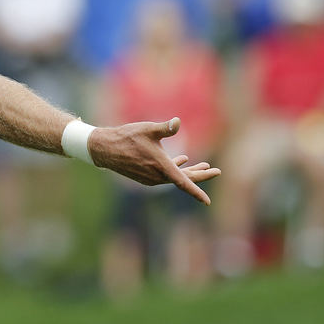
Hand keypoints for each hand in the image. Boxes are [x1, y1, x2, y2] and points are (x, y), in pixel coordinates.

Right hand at [87, 117, 220, 204]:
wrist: (106, 149)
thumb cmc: (127, 137)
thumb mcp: (148, 129)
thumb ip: (165, 128)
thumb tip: (178, 122)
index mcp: (161, 167)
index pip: (183, 182)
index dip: (197, 190)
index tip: (207, 202)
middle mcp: (157, 176)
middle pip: (184, 179)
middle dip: (201, 175)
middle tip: (217, 171)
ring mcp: (152, 177)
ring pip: (176, 176)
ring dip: (190, 171)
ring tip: (205, 165)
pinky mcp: (147, 175)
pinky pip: (167, 174)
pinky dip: (177, 168)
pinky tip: (183, 159)